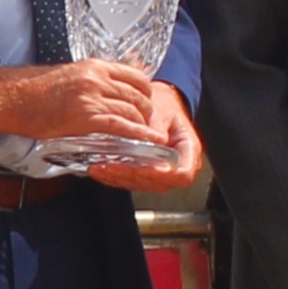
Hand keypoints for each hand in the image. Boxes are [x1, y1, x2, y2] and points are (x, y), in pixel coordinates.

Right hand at [0, 60, 161, 145]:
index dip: (146, 92)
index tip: (146, 103)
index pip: (135, 75)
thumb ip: (93, 80)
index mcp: (95, 66)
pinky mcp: (86, 117)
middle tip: (146, 123)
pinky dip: (139, 135)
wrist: (14, 97)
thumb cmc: (36, 90)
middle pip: (138, 94)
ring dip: (143, 125)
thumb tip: (110, 88)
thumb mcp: (71, 74)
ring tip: (145, 135)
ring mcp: (93, 97)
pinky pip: (121, 126)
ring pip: (132, 110)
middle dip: (147, 111)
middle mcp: (98, 79)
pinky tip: (148, 141)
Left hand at [83, 80, 204, 189]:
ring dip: (120, 178)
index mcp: (188, 151)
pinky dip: (113, 177)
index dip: (164, 175)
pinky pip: (130, 181)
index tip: (145, 167)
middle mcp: (176, 168)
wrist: (161, 104)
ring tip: (101, 167)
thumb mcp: (163, 112)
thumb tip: (150, 142)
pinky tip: (99, 169)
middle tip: (112, 166)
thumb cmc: (165, 106)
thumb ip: (157, 128)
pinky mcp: (144, 174)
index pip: (182, 175)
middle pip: (158, 183)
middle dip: (133, 176)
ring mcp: (159, 174)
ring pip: (141, 184)